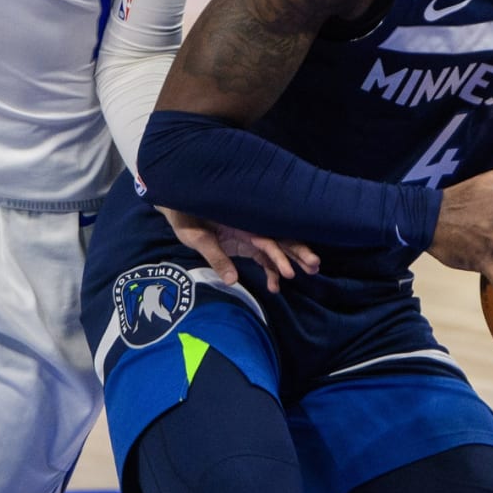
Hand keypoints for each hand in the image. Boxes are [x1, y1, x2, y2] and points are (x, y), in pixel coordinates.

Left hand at [158, 207, 319, 293]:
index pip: (267, 238)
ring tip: (309, 273)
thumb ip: (214, 255)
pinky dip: (271, 269)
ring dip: (290, 261)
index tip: (291, 270)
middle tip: (315, 267)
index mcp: (241, 220)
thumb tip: (232, 280)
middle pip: (279, 238)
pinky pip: (262, 256)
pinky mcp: (243, 242)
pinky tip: (276, 286)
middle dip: (298, 252)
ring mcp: (248, 234)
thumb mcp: (195, 235)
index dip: (280, 254)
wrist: (177, 205)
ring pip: (275, 248)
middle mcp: (249, 226)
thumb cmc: (185, 216)